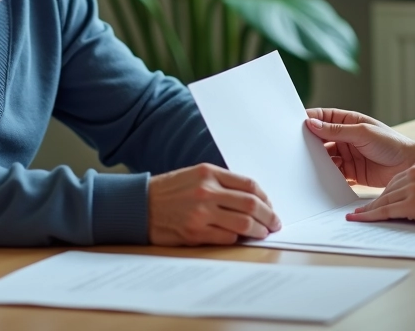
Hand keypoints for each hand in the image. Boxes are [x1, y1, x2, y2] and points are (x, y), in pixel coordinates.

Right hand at [147, 163, 280, 245]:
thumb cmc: (169, 190)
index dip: (266, 197)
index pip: (249, 185)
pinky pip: (226, 238)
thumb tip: (251, 198)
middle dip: (269, 216)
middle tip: (275, 223)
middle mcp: (207, 192)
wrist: (139, 205)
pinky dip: (237, 239)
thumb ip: (221, 182)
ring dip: (258, 230)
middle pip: (251, 205)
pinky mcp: (194, 233)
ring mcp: (201, 214)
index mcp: (209, 173)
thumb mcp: (195, 175)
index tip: (270, 205)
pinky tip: (240, 239)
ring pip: (243, 224)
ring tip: (263, 233)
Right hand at [305, 108, 414, 186]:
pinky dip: (327, 175)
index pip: (324, 117)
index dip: (309, 119)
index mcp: (349, 122)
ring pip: (325, 156)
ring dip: (318, 160)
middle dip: (309, 142)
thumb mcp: (363, 133)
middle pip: (321, 138)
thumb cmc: (391, 144)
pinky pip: (333, 172)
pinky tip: (323, 177)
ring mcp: (347, 155)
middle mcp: (346, 137)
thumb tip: (312, 123)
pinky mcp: (350, 172)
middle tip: (296, 148)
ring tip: (310, 164)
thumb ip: (337, 130)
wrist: (408, 167)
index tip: (294, 124)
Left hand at [345, 156, 414, 228]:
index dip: (387, 192)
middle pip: (389, 189)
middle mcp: (414, 171)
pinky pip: (385, 211)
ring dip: (369, 210)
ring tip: (357, 216)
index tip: (376, 199)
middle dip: (376, 201)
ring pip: (384, 200)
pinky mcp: (412, 203)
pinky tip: (358, 218)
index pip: (398, 179)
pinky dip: (369, 216)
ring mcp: (412, 187)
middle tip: (361, 210)